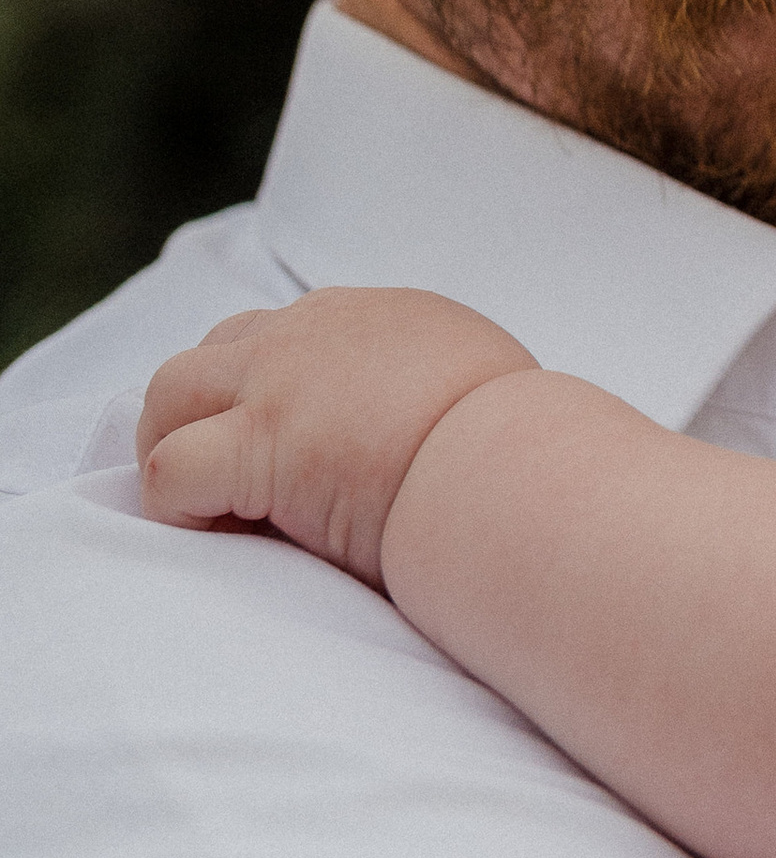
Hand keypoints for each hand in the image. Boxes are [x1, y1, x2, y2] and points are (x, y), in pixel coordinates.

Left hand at [137, 288, 536, 587]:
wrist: (520, 470)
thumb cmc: (524, 453)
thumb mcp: (486, 390)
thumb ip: (441, 393)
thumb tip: (441, 439)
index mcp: (381, 319)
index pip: (291, 337)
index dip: (276, 400)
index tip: (302, 462)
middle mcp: (320, 330)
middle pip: (219, 349)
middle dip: (211, 413)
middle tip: (238, 486)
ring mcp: (281, 379)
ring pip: (170, 391)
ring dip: (181, 447)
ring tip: (220, 512)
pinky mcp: (258, 441)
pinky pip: (168, 469)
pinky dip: (179, 508)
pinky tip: (227, 537)